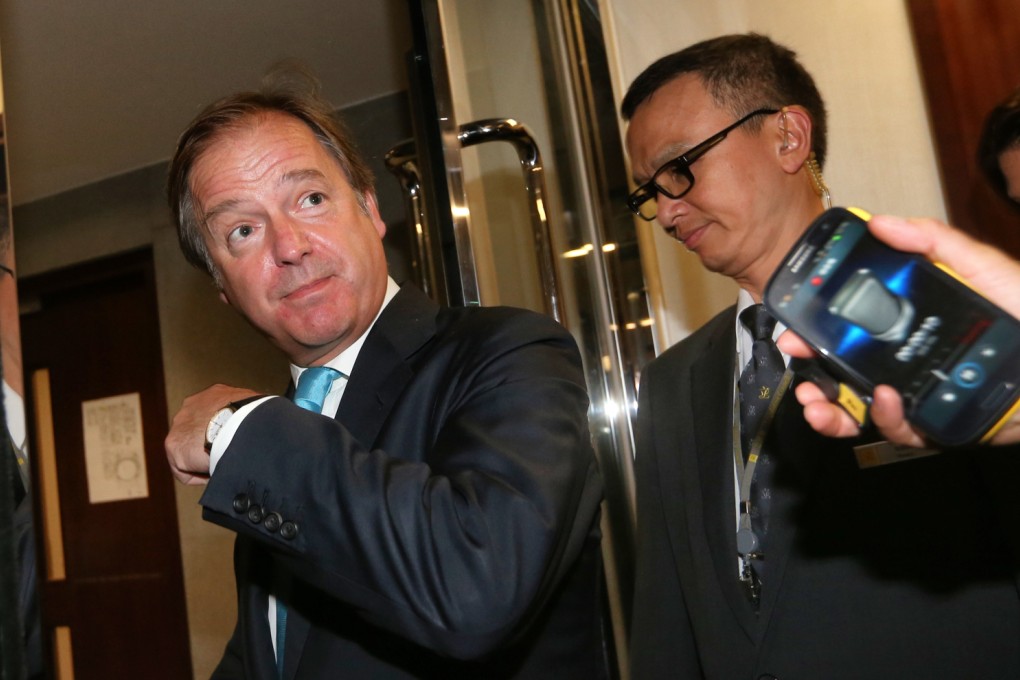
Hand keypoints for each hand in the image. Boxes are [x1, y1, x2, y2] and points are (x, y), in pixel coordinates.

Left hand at [165, 384, 260, 484]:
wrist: (240, 426)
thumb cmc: (255, 418)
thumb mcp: (258, 410)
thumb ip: (253, 417)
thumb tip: (268, 428)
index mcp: (215, 394)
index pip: (213, 415)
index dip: (223, 432)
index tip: (233, 444)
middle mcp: (193, 405)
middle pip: (197, 432)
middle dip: (209, 445)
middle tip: (225, 458)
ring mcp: (180, 424)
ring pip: (189, 451)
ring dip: (202, 461)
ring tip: (220, 469)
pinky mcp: (173, 445)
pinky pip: (183, 469)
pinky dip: (197, 475)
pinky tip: (212, 475)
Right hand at [776, 214, 1019, 446]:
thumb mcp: (980, 267)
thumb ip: (933, 242)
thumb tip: (881, 223)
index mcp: (907, 326)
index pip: (849, 331)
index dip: (817, 334)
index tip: (795, 331)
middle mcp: (906, 362)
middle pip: (844, 375)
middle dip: (810, 382)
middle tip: (798, 372)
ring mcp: (919, 395)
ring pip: (860, 411)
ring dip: (830, 412)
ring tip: (819, 405)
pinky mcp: (937, 424)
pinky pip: (900, 428)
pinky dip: (884, 417)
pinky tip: (883, 398)